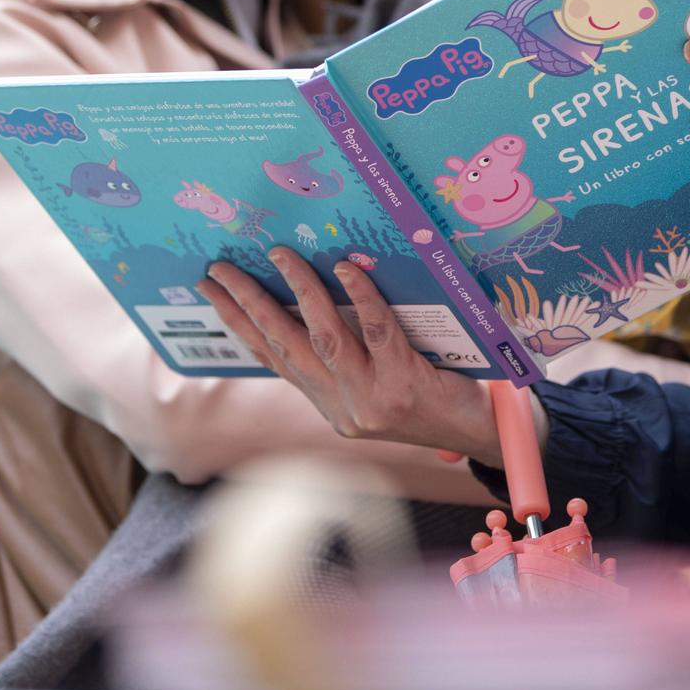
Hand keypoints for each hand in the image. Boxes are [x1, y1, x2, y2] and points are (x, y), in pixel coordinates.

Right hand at [199, 249, 505, 465]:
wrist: (480, 433)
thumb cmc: (432, 396)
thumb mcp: (376, 385)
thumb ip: (346, 356)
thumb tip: (313, 298)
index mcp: (329, 404)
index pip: (272, 359)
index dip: (237, 324)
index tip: (209, 291)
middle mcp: (342, 406)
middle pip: (283, 346)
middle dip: (248, 303)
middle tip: (222, 267)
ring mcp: (371, 398)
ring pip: (324, 336)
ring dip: (299, 292)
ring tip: (281, 256)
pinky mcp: (404, 384)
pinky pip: (376, 331)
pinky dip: (360, 297)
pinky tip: (345, 268)